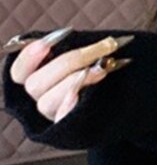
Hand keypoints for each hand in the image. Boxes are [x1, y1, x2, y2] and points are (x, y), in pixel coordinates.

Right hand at [6, 32, 133, 122]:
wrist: (128, 96)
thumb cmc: (104, 67)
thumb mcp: (90, 54)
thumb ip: (76, 47)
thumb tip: (79, 37)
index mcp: (37, 76)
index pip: (19, 71)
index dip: (29, 57)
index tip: (47, 44)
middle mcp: (40, 97)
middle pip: (35, 84)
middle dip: (69, 62)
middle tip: (103, 48)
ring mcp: (53, 113)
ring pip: (45, 102)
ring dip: (74, 82)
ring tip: (101, 69)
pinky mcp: (69, 126)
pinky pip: (61, 120)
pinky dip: (68, 107)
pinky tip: (81, 97)